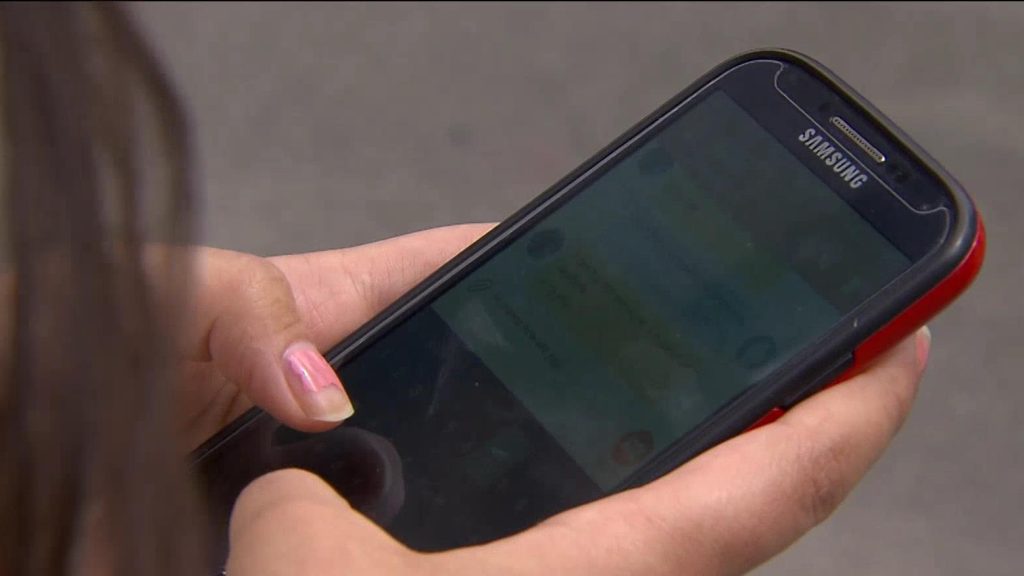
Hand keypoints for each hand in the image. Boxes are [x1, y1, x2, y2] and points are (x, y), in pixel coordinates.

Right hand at [219, 225, 931, 573]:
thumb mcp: (300, 557)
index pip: (768, 489)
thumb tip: (305, 475)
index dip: (851, 410)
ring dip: (705, 460)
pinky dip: (630, 489)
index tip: (901, 342)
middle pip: (744, 509)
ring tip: (707, 384)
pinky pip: (613, 544)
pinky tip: (583, 458)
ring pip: (676, 532)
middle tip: (809, 344)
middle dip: (790, 424)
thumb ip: (307, 484)